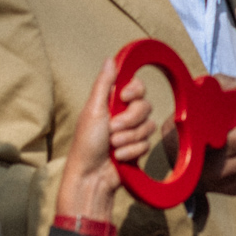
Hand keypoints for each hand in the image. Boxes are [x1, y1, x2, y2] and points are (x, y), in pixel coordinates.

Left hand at [55, 59, 153, 233]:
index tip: (123, 98)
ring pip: (148, 126)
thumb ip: (104, 84)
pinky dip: (132, 151)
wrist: (92, 176)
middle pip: (145, 106)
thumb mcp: (93, 110)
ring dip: (129, 138)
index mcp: (111, 102)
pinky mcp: (138, 147)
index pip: (136, 86)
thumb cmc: (86, 143)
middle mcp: (123, 114)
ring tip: (113, 146)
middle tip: (112, 129)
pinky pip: (147, 143)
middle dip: (130, 120)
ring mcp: (131, 131)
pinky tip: (119, 156)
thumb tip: (111, 59)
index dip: (134, 91)